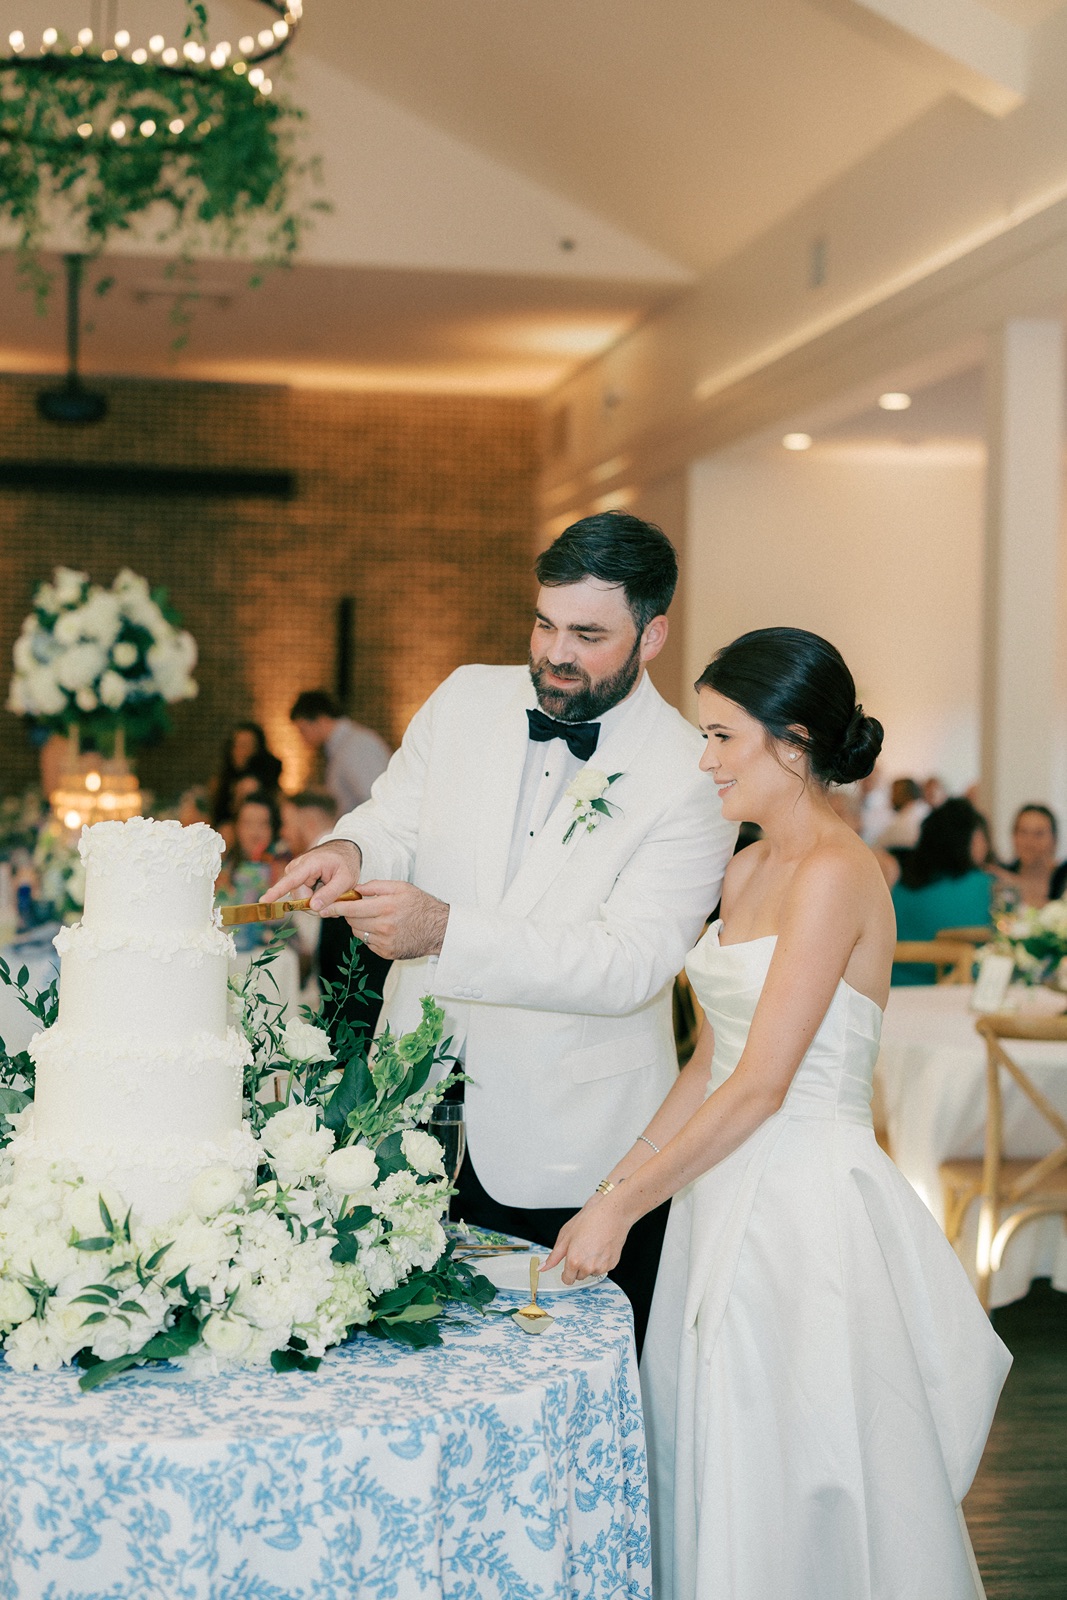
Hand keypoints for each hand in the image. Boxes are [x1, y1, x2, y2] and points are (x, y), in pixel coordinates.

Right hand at [263, 839, 361, 909]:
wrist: (344, 850)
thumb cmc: (346, 863)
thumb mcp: (346, 879)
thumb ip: (331, 893)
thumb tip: (312, 907)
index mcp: (309, 864)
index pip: (290, 880)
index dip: (276, 892)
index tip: (263, 901)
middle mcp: (296, 867)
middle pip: (299, 897)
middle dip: (315, 904)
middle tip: (335, 901)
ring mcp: (295, 873)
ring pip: (300, 898)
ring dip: (316, 901)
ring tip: (333, 895)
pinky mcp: (296, 879)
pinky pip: (301, 896)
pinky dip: (314, 899)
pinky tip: (326, 895)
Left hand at [331, 880, 449, 959]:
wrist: (439, 929)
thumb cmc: (420, 905)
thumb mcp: (401, 887)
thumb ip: (376, 885)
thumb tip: (356, 889)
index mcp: (386, 907)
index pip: (351, 909)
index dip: (335, 908)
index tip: (324, 907)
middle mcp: (384, 926)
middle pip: (352, 922)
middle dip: (349, 914)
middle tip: (355, 908)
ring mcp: (385, 942)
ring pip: (359, 933)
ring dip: (359, 925)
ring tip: (373, 917)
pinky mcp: (387, 953)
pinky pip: (368, 943)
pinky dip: (370, 935)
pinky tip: (382, 929)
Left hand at [544, 1193, 629, 1284]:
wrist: (611, 1213)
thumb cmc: (589, 1220)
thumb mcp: (565, 1235)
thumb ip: (553, 1256)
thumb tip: (543, 1267)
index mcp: (574, 1261)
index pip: (567, 1280)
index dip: (566, 1272)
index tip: (567, 1267)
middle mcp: (588, 1267)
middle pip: (579, 1276)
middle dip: (578, 1266)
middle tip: (581, 1249)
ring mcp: (602, 1266)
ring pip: (591, 1272)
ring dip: (590, 1264)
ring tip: (592, 1246)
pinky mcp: (612, 1264)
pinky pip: (603, 1268)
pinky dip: (601, 1261)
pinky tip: (600, 1247)